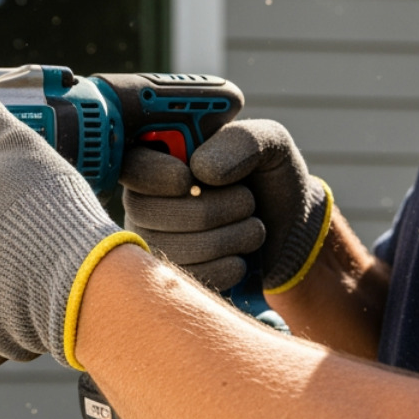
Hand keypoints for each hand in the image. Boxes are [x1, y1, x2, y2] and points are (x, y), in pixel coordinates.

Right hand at [120, 148, 265, 291]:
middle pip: (150, 211)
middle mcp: (143, 201)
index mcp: (160, 158)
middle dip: (213, 209)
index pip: (131, 165)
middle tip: (246, 201)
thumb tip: (201, 170)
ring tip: (251, 227)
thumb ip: (240, 141)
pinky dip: (227, 266)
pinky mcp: (168, 278)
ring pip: (173, 247)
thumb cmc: (269, 181)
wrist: (287, 232)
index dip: (155, 174)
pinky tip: (239, 255)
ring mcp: (151, 242)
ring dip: (230, 238)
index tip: (189, 179)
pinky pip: (188, 277)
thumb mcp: (269, 145)